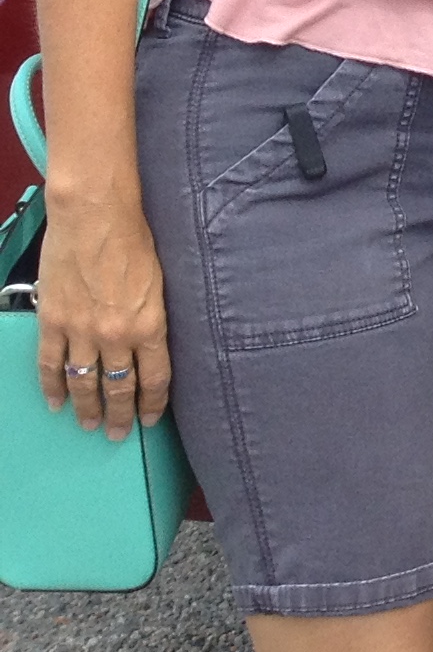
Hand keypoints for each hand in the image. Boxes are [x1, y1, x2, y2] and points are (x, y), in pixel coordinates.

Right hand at [34, 183, 169, 440]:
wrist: (96, 217)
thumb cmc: (136, 240)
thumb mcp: (162, 283)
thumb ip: (154, 317)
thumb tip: (150, 343)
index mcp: (151, 326)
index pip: (156, 378)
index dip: (152, 404)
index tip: (149, 420)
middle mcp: (117, 336)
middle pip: (120, 388)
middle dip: (119, 415)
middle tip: (117, 434)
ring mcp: (82, 332)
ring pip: (84, 383)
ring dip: (87, 407)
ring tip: (90, 424)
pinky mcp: (54, 322)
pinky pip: (51, 365)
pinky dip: (52, 387)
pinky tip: (56, 403)